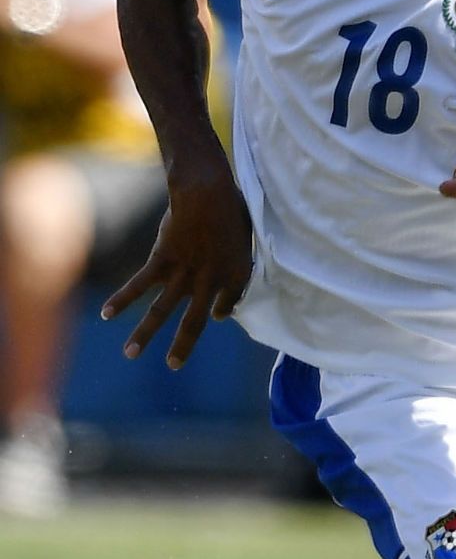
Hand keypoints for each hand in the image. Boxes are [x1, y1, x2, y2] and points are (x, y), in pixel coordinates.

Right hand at [100, 175, 253, 368]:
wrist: (207, 192)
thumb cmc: (231, 206)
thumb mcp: (245, 233)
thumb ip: (236, 253)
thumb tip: (232, 258)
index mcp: (237, 274)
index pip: (229, 304)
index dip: (222, 310)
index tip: (216, 315)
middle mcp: (210, 281)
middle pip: (194, 321)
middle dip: (182, 345)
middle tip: (173, 365)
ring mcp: (184, 273)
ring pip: (161, 311)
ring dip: (144, 334)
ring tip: (130, 355)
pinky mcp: (162, 260)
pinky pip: (139, 284)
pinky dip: (122, 299)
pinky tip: (107, 314)